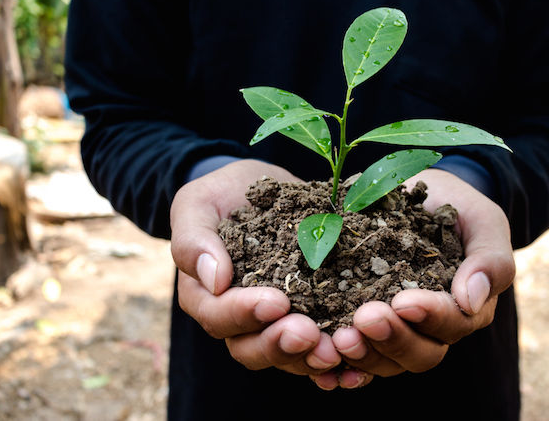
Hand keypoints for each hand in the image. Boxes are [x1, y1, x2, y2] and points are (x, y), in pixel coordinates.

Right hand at [170, 159, 340, 376]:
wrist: (258, 189)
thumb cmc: (221, 195)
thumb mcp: (197, 204)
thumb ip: (194, 240)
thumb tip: (215, 280)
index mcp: (205, 296)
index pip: (218, 316)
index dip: (246, 313)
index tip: (277, 301)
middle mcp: (237, 318)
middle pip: (251, 348)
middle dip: (281, 344)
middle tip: (309, 333)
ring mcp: (273, 322)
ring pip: (287, 355)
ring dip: (310, 357)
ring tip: (336, 349)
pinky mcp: (308, 316)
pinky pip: (317, 346)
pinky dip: (335, 357)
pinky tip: (354, 358)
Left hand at [329, 168, 514, 382]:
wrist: (416, 194)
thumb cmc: (456, 207)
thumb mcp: (483, 221)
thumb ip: (490, 258)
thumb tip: (471, 301)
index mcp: (465, 308)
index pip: (453, 324)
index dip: (429, 317)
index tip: (404, 301)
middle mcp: (431, 329)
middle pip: (418, 354)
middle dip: (391, 339)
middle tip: (364, 319)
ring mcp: (395, 331)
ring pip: (383, 361)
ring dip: (362, 354)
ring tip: (337, 338)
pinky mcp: (361, 326)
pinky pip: (353, 357)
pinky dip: (338, 366)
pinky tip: (322, 364)